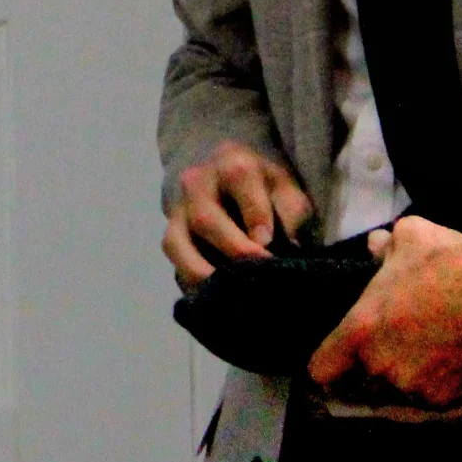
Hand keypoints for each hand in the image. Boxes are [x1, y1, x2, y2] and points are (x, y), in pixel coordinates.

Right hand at [162, 141, 314, 287]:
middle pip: (205, 219)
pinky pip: (174, 265)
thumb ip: (291, 214)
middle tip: (258, 274)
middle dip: (232, 250)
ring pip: (176, 244)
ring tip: (231, 294)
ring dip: (202, 272)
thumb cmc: (266, 189)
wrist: (228, 178)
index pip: (239, 182)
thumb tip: (291, 249)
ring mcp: (177, 211)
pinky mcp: (170, 236)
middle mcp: (196, 184)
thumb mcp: (286, 190)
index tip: (269, 244)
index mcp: (231, 165)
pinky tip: (215, 296)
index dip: (255, 214)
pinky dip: (191, 282)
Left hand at [307, 215, 461, 404]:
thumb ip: (384, 246)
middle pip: (366, 377)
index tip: (342, 353)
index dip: (330, 361)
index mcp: (361, 330)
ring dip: (411, 373)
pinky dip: (444, 382)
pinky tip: (457, 358)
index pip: (321, 368)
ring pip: (402, 387)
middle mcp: (382, 367)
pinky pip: (436, 395)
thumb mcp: (410, 236)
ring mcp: (417, 387)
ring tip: (434, 347)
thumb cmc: (449, 261)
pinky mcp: (450, 399)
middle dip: (379, 360)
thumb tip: (375, 246)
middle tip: (402, 337)